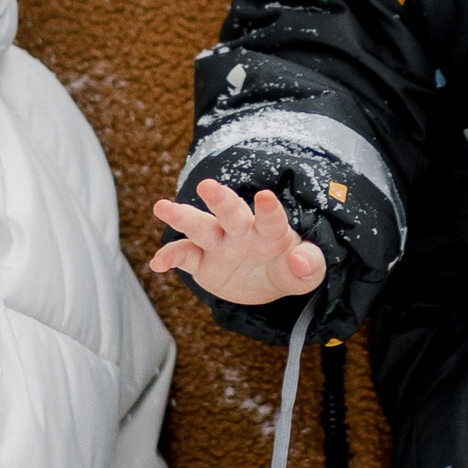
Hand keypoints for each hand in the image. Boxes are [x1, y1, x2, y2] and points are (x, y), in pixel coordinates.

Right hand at [151, 178, 325, 304]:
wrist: (267, 282)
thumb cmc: (290, 268)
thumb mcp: (307, 271)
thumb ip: (309, 264)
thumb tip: (298, 260)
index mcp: (271, 231)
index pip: (271, 219)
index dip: (269, 209)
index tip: (265, 196)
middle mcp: (242, 231)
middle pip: (230, 212)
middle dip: (220, 200)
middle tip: (206, 186)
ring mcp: (219, 244)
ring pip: (201, 228)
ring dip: (183, 217)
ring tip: (162, 207)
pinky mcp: (202, 262)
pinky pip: (184, 256)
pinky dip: (170, 257)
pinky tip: (157, 263)